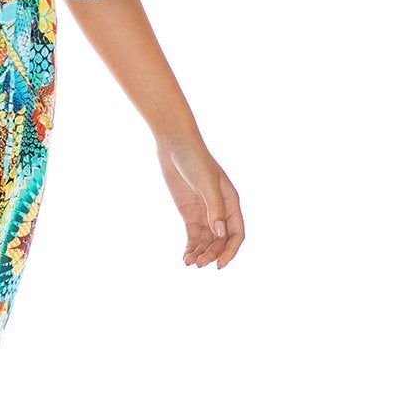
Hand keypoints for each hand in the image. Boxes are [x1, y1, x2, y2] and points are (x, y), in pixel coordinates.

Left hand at [156, 136, 244, 268]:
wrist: (175, 146)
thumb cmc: (195, 160)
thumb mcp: (206, 182)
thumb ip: (214, 207)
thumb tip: (220, 233)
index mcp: (231, 203)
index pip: (236, 234)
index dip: (230, 251)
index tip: (220, 264)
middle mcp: (220, 210)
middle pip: (220, 241)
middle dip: (212, 254)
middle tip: (199, 264)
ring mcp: (205, 213)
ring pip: (207, 241)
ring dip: (201, 253)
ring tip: (190, 262)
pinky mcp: (190, 214)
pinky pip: (194, 236)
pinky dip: (191, 247)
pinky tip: (185, 258)